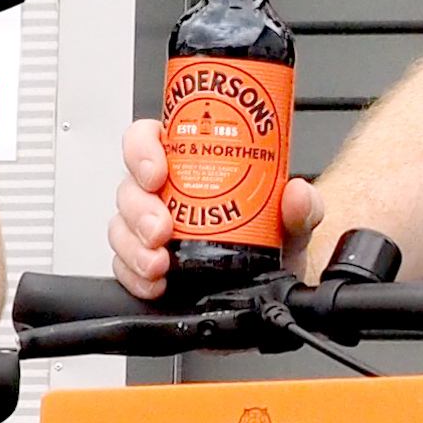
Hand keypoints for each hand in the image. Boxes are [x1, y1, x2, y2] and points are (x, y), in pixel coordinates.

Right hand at [109, 115, 319, 298]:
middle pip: (130, 187)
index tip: (157, 171)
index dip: (142, 149)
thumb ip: (301, 206)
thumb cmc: (271, 235)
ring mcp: (151, 229)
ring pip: (121, 228)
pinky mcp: (146, 263)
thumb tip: (297, 194)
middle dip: (139, 210)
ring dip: (134, 247)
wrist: (274, 280)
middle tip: (163, 228)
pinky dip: (135, 276)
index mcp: (189, 163)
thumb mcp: (292, 218)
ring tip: (159, 263)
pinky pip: (124, 266)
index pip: (148, 139)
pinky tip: (155, 283)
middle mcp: (164, 193)